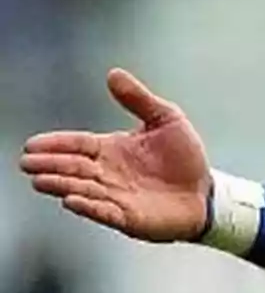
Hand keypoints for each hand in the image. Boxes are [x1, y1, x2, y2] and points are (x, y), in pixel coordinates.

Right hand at [20, 69, 211, 242]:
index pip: (77, 145)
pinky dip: (88, 207)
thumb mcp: (167, 120)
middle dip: (50, 166)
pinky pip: (105, 213)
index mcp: (111, 149)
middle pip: (73, 168)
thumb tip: (113, 74)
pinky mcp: (130, 218)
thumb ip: (139, 99)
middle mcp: (108, 174)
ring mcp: (117, 197)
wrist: (207, 193)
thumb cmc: (185, 158)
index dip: (55, 144)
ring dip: (62, 186)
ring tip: (41, 181)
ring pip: (83, 190)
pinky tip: (71, 201)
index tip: (32, 145)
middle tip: (28, 163)